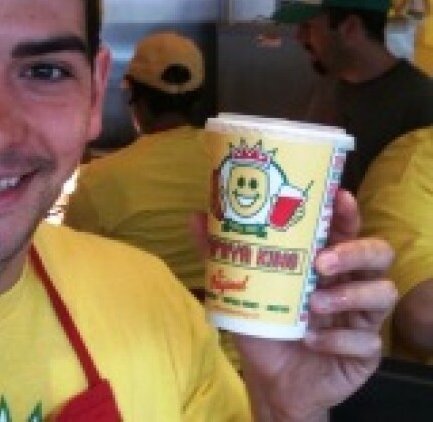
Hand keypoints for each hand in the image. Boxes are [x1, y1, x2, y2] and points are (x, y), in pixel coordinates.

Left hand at [237, 190, 396, 421]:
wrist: (270, 380)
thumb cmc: (263, 326)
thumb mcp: (238, 289)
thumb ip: (219, 254)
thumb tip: (195, 216)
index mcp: (325, 263)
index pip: (346, 229)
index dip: (347, 212)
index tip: (338, 197)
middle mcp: (350, 284)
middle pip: (378, 254)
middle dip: (354, 252)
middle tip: (321, 261)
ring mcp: (362, 318)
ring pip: (382, 293)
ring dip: (348, 296)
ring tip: (313, 305)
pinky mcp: (366, 352)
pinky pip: (367, 341)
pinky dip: (337, 339)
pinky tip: (311, 340)